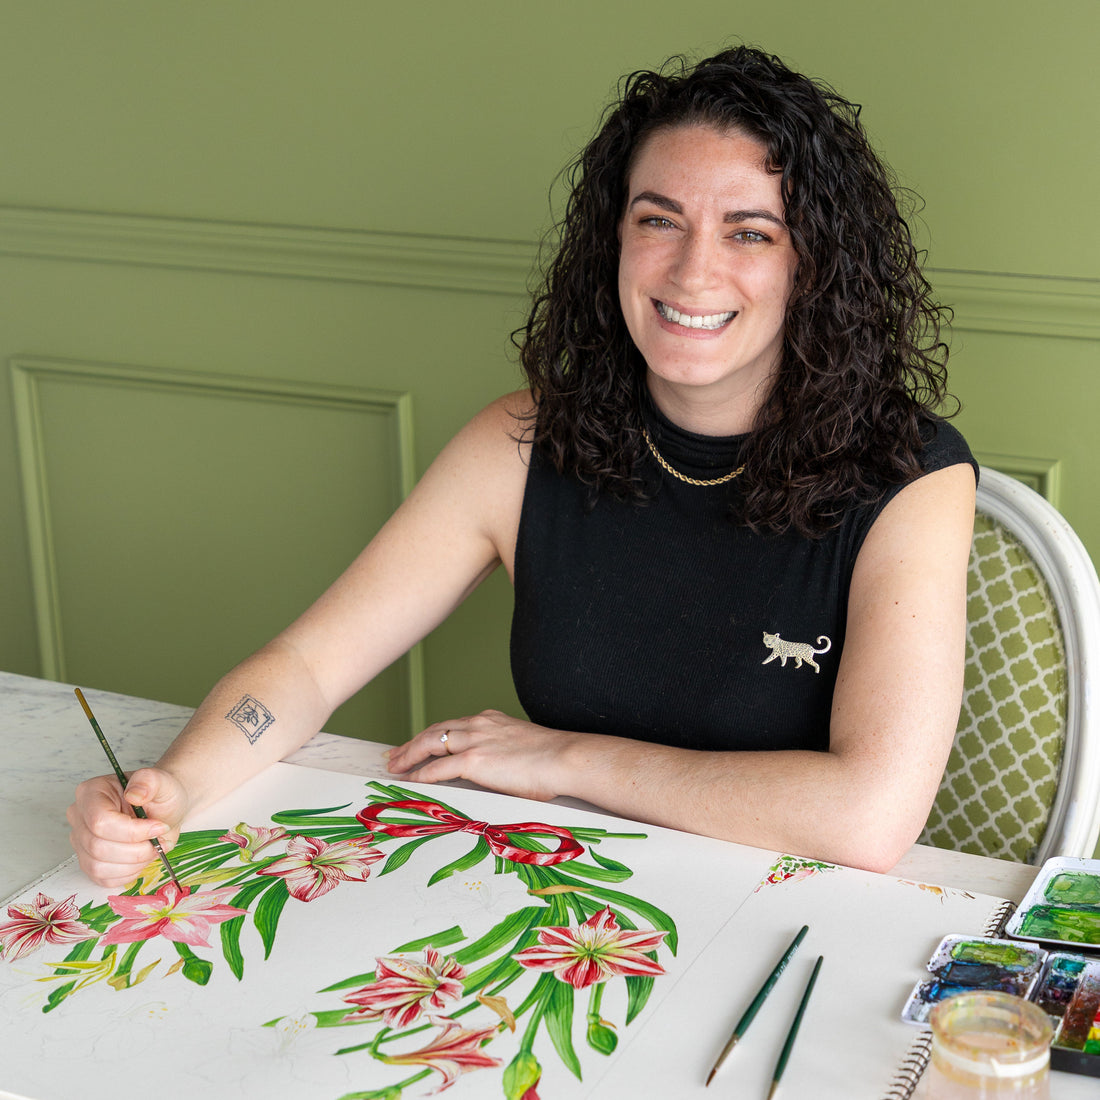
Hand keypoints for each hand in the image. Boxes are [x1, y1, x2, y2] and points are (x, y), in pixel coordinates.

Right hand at [67, 767, 189, 886]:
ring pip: (98, 866)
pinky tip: (142, 858)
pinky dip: (128, 873)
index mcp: (91, 792)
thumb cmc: (159, 795)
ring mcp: (81, 841)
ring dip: (133, 863)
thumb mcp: (162, 782)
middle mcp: (79, 817)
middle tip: (159, 841)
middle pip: (97, 846)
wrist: (163, 809)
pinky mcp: (89, 861)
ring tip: (152, 848)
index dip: (132, 831)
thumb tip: (134, 793)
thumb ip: (149, 781)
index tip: (158, 828)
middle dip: (136, 850)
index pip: (100, 822)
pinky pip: (103, 878)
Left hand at [385, 710, 575, 802]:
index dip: (432, 735)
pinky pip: (438, 768)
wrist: (566, 758)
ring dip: (409, 756)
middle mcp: (479, 725)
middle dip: (412, 743)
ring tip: (395, 767)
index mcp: (492, 720)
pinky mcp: (475, 760)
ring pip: (430, 744)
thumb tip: (500, 772)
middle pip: (434, 730)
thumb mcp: (523, 747)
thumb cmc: (554, 760)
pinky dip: (422, 774)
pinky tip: (412, 781)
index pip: (453, 725)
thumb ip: (505, 754)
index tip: (420, 743)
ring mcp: (475, 740)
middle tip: (395, 754)